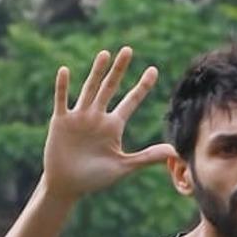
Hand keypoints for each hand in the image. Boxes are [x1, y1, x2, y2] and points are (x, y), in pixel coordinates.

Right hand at [42, 47, 175, 203]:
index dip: (142, 87)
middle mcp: (97, 117)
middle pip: (110, 88)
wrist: (67, 185)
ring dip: (96, 72)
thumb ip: (147, 157)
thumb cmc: (94, 178)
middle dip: (119, 70)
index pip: (131, 102)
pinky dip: (62, 87)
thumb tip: (175, 152)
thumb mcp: (123, 166)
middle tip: (128, 50)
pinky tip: (65, 70)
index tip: (154, 70)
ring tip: (105, 54)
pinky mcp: (61, 121)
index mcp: (113, 126)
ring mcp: (79, 117)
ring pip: (90, 89)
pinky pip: (62, 100)